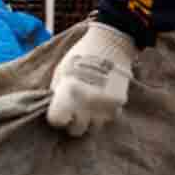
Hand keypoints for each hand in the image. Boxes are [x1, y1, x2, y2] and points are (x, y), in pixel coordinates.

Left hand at [47, 22, 136, 136]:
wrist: (111, 43)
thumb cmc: (81, 55)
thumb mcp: (61, 71)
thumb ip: (58, 92)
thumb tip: (57, 106)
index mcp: (67, 95)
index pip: (57, 121)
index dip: (57, 117)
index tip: (60, 112)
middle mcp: (85, 105)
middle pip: (76, 131)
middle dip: (73, 123)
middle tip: (74, 112)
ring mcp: (103, 106)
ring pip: (94, 127)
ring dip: (90, 120)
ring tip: (89, 107)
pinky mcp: (118, 104)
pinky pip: (109, 116)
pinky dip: (105, 112)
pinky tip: (102, 100)